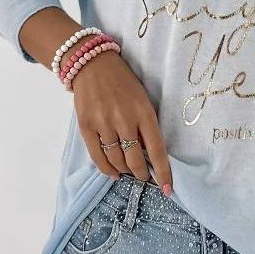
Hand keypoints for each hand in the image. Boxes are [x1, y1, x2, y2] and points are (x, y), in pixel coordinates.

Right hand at [70, 49, 173, 192]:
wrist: (93, 64)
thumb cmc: (123, 82)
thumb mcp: (142, 100)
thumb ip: (146, 125)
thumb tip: (149, 155)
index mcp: (144, 112)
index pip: (157, 150)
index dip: (162, 173)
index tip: (168, 189)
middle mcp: (124, 120)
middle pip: (135, 160)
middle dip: (142, 174)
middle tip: (143, 176)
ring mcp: (103, 124)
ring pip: (117, 160)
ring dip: (125, 171)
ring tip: (129, 172)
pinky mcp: (86, 126)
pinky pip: (98, 156)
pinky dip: (107, 169)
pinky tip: (114, 173)